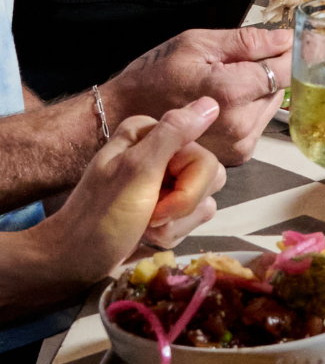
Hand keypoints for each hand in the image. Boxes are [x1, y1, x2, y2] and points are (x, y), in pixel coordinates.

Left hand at [35, 99, 226, 283]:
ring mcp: (165, 181)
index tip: (156, 200)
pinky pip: (193, 220)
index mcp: (152, 135)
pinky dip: (171, 234)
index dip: (189, 188)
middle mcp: (161, 152)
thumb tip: (211, 103)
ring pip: (204, 203)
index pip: (205, 159)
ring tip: (145, 227)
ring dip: (176, 224)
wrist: (74, 259)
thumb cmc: (101, 217)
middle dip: (183, 207)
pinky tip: (146, 235)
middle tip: (149, 216)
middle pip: (211, 179)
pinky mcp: (166, 206)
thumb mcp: (136, 171)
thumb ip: (174, 134)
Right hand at [104, 28, 291, 165]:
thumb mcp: (197, 44)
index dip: (294, 53)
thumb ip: (247, 42)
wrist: (126, 116)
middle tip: (237, 64)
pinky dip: (248, 111)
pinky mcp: (239, 154)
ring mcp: (240, 143)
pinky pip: (259, 124)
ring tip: (223, 85)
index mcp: (231, 92)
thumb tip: (284, 39)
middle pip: (280, 88)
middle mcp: (241, 124)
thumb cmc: (155, 77)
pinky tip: (223, 104)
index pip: (286, 71)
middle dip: (267, 72)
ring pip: (271, 107)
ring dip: (258, 93)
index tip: (300, 42)